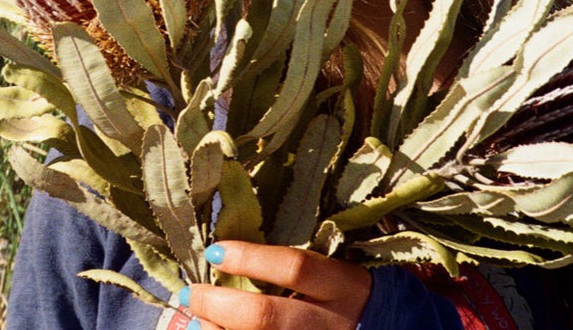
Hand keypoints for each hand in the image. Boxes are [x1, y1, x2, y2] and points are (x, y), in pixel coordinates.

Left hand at [175, 241, 371, 329]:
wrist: (379, 329)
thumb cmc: (342, 294)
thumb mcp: (331, 272)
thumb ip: (289, 266)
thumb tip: (224, 254)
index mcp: (342, 285)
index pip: (294, 268)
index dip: (250, 259)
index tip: (215, 251)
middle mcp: (331, 324)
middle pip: (266, 317)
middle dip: (220, 305)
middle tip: (193, 292)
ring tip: (196, 322)